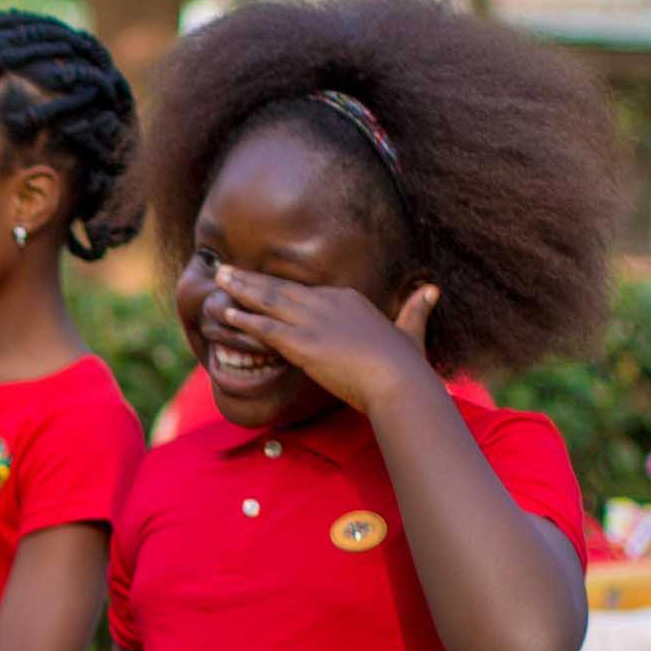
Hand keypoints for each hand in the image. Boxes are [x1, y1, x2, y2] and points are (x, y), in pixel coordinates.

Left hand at [181, 259, 442, 418]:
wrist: (398, 380)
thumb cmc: (406, 364)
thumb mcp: (412, 331)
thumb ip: (416, 310)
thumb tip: (433, 290)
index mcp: (349, 299)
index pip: (306, 291)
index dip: (280, 287)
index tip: (262, 282)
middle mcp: (328, 303)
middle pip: (281, 288)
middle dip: (251, 279)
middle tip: (225, 270)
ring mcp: (313, 321)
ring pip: (268, 301)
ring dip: (240, 290)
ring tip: (218, 280)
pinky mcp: (302, 343)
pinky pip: (265, 328)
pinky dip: (244, 319)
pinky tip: (225, 313)